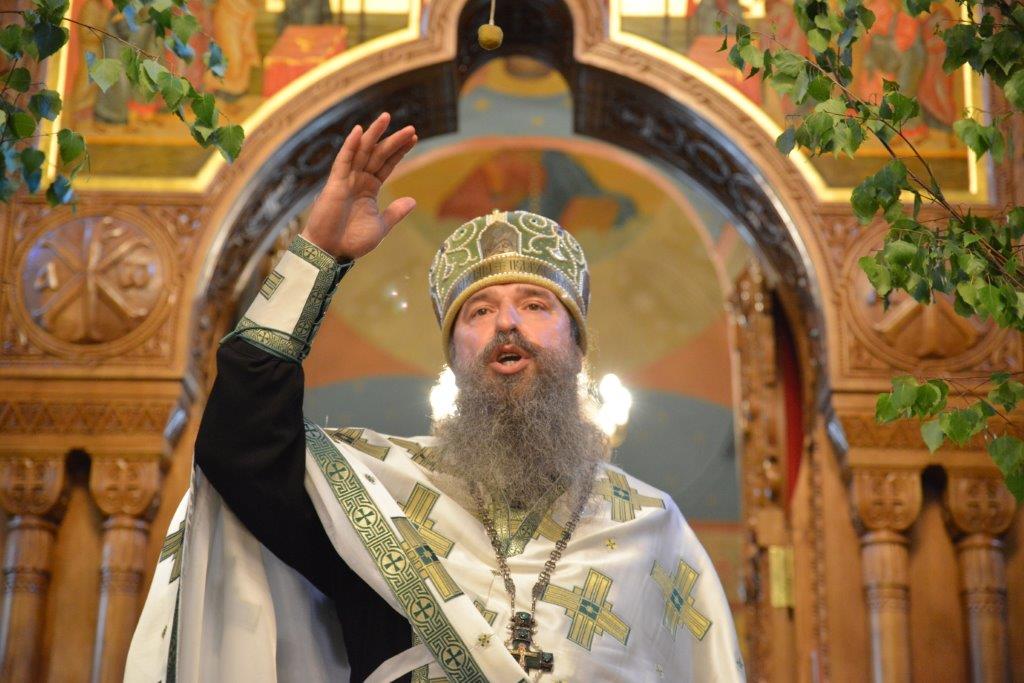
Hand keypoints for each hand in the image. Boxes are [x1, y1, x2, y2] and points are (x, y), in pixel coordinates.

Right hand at [301, 112, 417, 260]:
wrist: (330, 252)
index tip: (414, 138)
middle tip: (411, 128)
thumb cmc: (352, 241)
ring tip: (386, 117)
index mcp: (370, 188)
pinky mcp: (335, 183)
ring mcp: (346, 180)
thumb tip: (413, 200)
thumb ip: (395, 212)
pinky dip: (350, 145)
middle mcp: (359, 180)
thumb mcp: (381, 226)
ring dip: (373, 134)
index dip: (399, 151)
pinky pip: (343, 161)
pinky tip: (359, 131)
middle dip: (393, 140)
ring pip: (362, 151)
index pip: (387, 164)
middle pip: (378, 154)